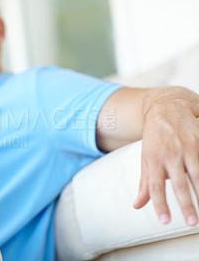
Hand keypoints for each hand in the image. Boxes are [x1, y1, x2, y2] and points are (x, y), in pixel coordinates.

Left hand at [133, 87, 198, 225]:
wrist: (166, 107)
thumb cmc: (155, 138)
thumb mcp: (146, 158)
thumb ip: (144, 183)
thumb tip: (137, 205)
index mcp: (153, 159)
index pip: (155, 186)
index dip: (160, 203)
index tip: (164, 221)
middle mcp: (170, 153)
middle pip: (178, 182)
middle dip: (186, 203)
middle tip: (191, 222)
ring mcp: (188, 146)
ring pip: (198, 173)